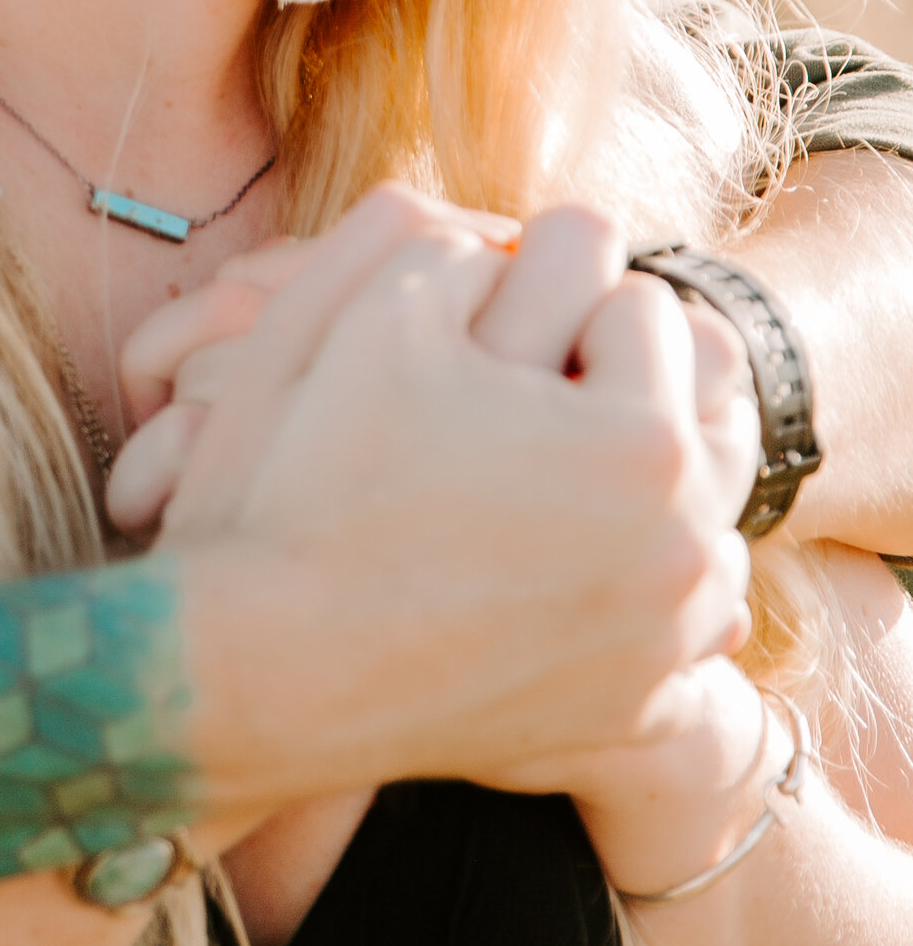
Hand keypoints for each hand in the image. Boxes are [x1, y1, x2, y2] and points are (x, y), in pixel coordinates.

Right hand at [148, 205, 752, 810]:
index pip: (630, 293)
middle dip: (601, 374)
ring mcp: (664, 641)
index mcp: (640, 437)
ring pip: (694, 503)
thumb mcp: (363, 306)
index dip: (535, 286)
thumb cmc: (295, 477)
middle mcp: (682, 549)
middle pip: (685, 397)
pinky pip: (677, 614)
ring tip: (528, 469)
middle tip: (499, 391)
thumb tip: (514, 243)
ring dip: (632, 471)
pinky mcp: (634, 708)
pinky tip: (544, 556)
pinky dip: (631, 576)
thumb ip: (458, 236)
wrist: (251, 671)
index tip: (472, 327)